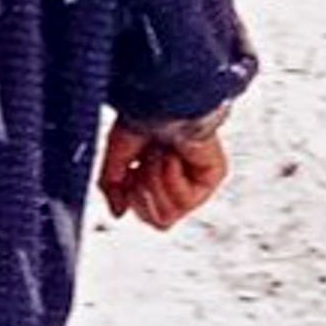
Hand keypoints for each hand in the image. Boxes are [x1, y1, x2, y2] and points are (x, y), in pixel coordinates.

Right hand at [100, 115, 230, 233]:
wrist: (156, 104)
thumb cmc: (139, 120)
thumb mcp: (115, 158)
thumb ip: (112, 189)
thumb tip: (119, 213)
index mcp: (161, 179)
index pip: (147, 215)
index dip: (134, 199)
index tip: (130, 172)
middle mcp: (182, 183)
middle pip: (159, 222)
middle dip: (144, 191)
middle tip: (143, 165)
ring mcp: (198, 182)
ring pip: (170, 215)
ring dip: (156, 181)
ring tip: (158, 155)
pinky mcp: (212, 176)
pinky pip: (185, 201)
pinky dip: (170, 176)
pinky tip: (172, 155)